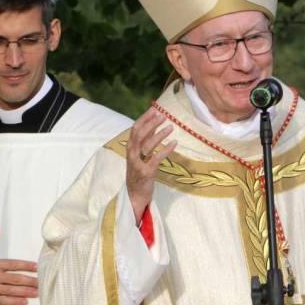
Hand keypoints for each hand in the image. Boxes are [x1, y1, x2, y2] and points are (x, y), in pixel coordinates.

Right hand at [0, 226, 37, 304]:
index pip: (12, 264)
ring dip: (25, 292)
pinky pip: (2, 301)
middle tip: (42, 282)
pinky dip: (13, 302)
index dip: (25, 266)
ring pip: (11, 290)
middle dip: (30, 280)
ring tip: (37, 292)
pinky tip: (24, 302)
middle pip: (14, 278)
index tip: (37, 267)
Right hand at [126, 108, 176, 223]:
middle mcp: (132, 154)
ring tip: (171, 127)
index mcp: (130, 148)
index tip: (154, 109)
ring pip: (147, 145)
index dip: (144, 118)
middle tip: (163, 115)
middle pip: (140, 134)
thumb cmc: (138, 173)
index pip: (135, 129)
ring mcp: (138, 164)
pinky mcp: (146, 173)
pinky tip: (174, 143)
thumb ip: (145, 141)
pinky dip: (165, 150)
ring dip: (159, 134)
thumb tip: (153, 125)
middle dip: (151, 123)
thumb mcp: (139, 156)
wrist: (134, 195)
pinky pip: (156, 158)